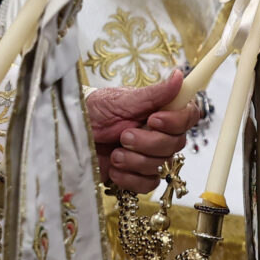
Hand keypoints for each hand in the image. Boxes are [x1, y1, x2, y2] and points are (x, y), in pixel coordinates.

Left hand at [85, 71, 196, 193]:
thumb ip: (153, 93)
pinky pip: (149, 184)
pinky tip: (114, 168)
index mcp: (159, 111)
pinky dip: (130, 178)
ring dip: (134, 160)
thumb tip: (179, 76)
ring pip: (160, 165)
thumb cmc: (93, 110)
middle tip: (123, 135)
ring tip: (114, 151)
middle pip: (175, 144)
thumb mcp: (121, 99)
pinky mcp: (137, 175)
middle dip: (147, 142)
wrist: (71, 135)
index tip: (154, 119)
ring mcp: (149, 155)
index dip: (176, 121)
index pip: (188, 117)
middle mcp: (158, 133)